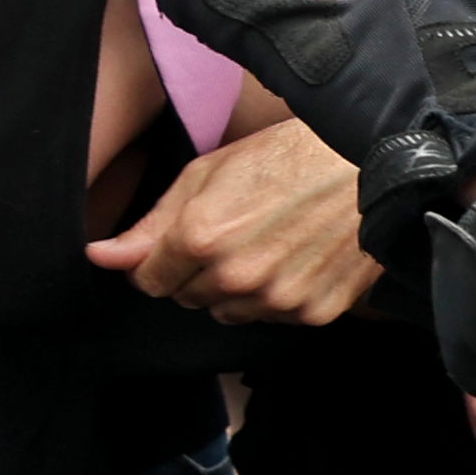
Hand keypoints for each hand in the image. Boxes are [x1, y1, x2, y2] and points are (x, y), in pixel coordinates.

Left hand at [89, 112, 374, 324]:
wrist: (375, 163)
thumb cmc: (287, 156)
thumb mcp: (207, 175)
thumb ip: (151, 225)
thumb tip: (100, 257)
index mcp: (199, 238)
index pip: (148, 281)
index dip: (158, 263)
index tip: (176, 247)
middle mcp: (236, 276)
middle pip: (188, 298)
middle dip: (197, 273)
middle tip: (233, 234)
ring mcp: (278, 298)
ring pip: (230, 312)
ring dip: (236, 289)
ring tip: (267, 244)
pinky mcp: (315, 312)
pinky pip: (274, 318)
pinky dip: (278, 297)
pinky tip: (297, 259)